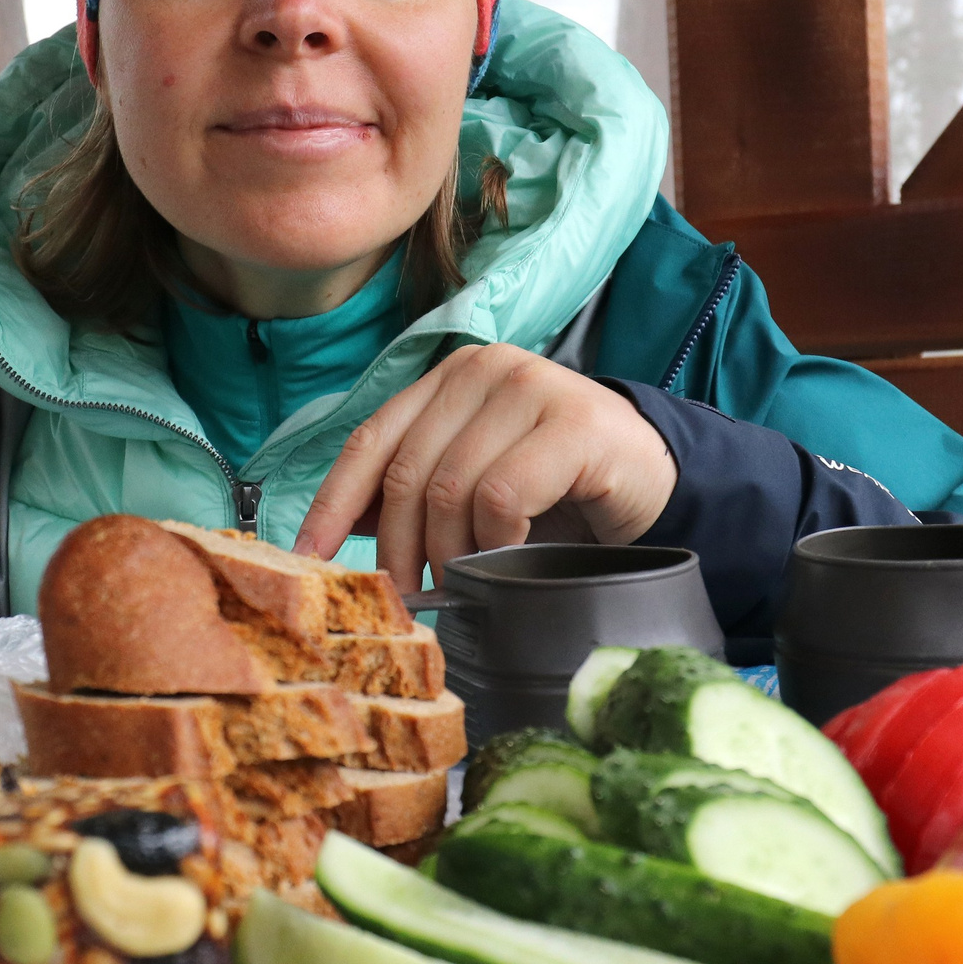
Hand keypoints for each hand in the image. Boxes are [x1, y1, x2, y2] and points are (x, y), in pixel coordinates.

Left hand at [293, 343, 676, 590]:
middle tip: (408, 594)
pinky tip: (514, 553)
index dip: (334, 501)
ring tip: (468, 579)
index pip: (370, 439)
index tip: (311, 555)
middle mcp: (482, 369)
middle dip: (398, 546)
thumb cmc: (556, 491)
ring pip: (450, 487)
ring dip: (452, 550)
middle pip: (407, 471)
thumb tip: (337, 529)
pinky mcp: (572, 422)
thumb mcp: (474, 485)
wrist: (651, 482)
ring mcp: (530, 387)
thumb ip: (412, 491)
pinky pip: (502, 495)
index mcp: (447, 379)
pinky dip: (497, 539)